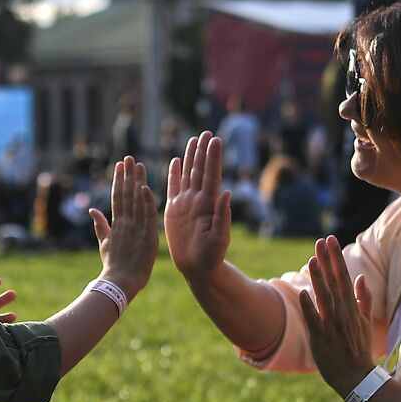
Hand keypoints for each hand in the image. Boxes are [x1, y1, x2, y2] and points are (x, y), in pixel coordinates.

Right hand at [92, 155, 157, 299]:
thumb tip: (92, 209)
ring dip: (138, 182)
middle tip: (129, 158)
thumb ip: (100, 225)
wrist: (119, 283)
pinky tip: (146, 188)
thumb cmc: (112, 266)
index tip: (119, 165)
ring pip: (137, 202)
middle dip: (127, 175)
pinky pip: (148, 216)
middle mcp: (125, 223)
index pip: (118, 197)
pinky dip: (147, 202)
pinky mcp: (147, 237)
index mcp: (116, 224)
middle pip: (126, 194)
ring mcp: (136, 229)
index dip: (118, 180)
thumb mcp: (104, 243)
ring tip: (139, 165)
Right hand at [164, 131, 231, 279]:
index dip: (213, 157)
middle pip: (200, 170)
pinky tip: (175, 161)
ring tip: (193, 140)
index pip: (211, 175)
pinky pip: (172, 188)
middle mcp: (198, 200)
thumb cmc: (212, 257)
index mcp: (209, 204)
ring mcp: (186, 204)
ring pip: (188, 175)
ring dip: (190, 157)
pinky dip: (174, 174)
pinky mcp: (174, 211)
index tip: (216, 139)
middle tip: (206, 132)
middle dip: (203, 151)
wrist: (197, 268)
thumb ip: (223, 217)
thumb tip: (227, 193)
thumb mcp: (220, 238)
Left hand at [298, 235, 375, 396]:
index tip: (331, 240)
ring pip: (324, 297)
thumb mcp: (365, 322)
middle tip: (322, 240)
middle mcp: (342, 313)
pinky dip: (309, 306)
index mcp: (352, 307)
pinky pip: (314, 320)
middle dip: (328, 260)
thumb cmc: (359, 349)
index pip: (344, 276)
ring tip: (312, 259)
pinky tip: (303, 292)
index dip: (336, 257)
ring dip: (318, 278)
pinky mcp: (321, 338)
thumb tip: (360, 278)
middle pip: (334, 281)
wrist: (356, 377)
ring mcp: (332, 325)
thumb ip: (363, 299)